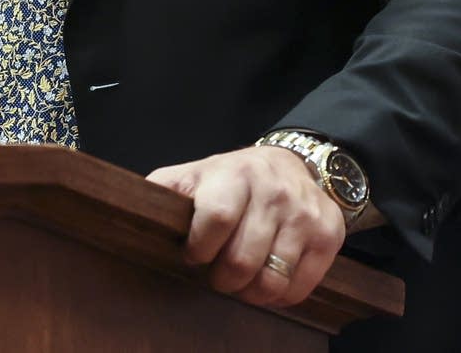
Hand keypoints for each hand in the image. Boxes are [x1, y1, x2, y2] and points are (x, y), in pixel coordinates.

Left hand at [147, 144, 345, 307]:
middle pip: (242, 259)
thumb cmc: (232, 178)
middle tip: (217, 275)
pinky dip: (280, 296)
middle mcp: (273, 192)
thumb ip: (166, 189)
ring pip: (272, 280)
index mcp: (234, 174)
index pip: (216, 217)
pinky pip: (300, 287)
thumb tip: (131, 207)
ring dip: (250, 292)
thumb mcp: (196, 174)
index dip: (199, 247)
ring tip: (241, 282)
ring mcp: (304, 214)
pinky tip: (267, 281)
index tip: (192, 255)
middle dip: (222, 279)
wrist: (290, 163)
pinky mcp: (329, 235)